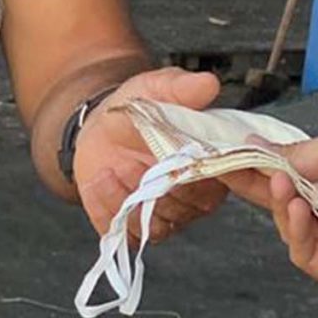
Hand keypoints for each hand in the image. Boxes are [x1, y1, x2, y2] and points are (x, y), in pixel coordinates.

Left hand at [70, 67, 225, 242]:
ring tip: (113, 169)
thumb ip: (181, 88)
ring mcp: (163, 215)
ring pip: (157, 225)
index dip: (196, 173)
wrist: (102, 125)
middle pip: (187, 207)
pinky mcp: (132, 226)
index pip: (217, 180)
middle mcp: (193, 196)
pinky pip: (126, 234)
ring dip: (132, 198)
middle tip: (136, 161)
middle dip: (159, 186)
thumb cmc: (140, 108)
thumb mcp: (158, 88)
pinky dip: (110, 208)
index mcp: (210, 162)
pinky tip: (101, 181)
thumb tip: (209, 83)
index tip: (171, 154)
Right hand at [224, 126, 317, 295]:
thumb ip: (295, 153)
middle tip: (231, 170)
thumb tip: (258, 148)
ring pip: (290, 228)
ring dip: (282, 205)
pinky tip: (300, 211)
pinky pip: (304, 253)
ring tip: (282, 186)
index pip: (289, 176)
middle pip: (284, 203)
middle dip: (259, 186)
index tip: (231, 157)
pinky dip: (297, 231)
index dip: (259, 168)